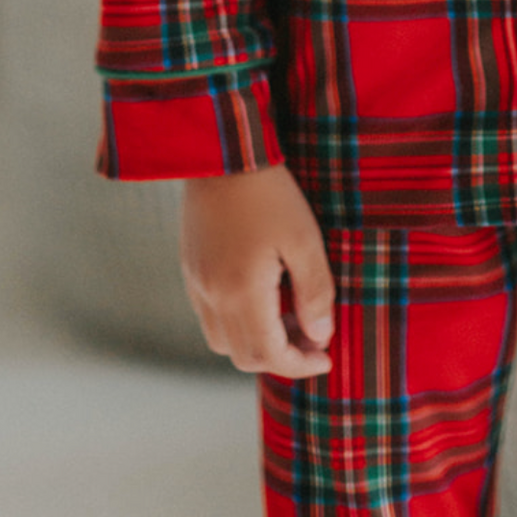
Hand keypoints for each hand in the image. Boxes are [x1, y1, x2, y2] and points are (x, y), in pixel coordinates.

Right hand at [180, 163, 335, 377]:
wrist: (223, 151)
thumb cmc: (269, 192)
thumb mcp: (305, 239)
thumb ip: (315, 291)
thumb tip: (320, 336)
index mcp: (240, 293)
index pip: (268, 355)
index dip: (300, 365)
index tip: (326, 358)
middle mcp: (211, 296)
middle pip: (243, 356)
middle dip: (280, 357)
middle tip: (312, 337)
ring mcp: (196, 282)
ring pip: (222, 340)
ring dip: (256, 342)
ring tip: (288, 316)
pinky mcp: (190, 267)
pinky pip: (209, 315)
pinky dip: (237, 321)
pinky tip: (262, 294)